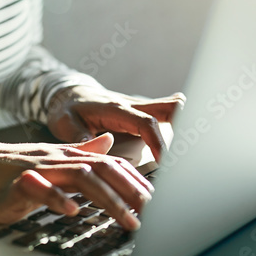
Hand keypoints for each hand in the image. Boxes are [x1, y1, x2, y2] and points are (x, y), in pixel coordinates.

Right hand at [0, 134, 152, 230]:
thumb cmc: (6, 170)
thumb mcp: (50, 161)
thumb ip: (81, 153)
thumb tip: (108, 144)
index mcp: (67, 156)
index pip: (110, 164)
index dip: (136, 181)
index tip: (157, 201)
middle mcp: (57, 159)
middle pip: (103, 170)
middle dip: (132, 192)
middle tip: (153, 214)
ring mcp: (37, 169)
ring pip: (79, 178)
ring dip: (108, 200)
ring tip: (128, 220)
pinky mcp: (14, 184)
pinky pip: (37, 188)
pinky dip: (56, 199)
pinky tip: (72, 211)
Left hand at [46, 85, 185, 161]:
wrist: (68, 93)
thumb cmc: (66, 109)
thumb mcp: (63, 122)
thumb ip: (79, 136)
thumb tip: (95, 147)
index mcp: (115, 109)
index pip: (144, 123)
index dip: (158, 142)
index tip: (165, 162)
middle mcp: (131, 106)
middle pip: (168, 107)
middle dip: (185, 122)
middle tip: (191, 148)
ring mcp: (138, 109)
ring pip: (170, 109)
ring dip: (185, 123)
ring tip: (192, 151)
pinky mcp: (140, 114)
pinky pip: (164, 116)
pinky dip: (177, 126)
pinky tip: (184, 144)